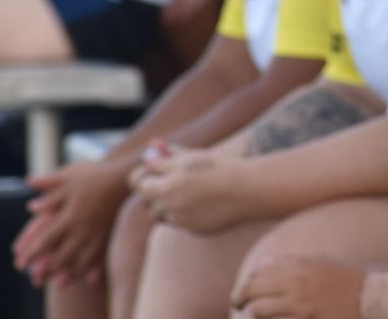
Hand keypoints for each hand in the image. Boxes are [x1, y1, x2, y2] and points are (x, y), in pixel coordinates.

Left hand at [11, 160, 130, 286]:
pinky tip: (88, 277)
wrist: (124, 178)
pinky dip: (90, 268)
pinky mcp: (109, 234)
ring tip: (58, 283)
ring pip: (80, 260)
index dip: (32, 252)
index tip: (20, 262)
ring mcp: (96, 234)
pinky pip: (98, 257)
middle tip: (35, 278)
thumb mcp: (69, 178)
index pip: (46, 239)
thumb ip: (48, 189)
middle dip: (47, 268)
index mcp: (69, 216)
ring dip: (68, 273)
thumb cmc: (96, 176)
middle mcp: (82, 229)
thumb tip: (30, 205)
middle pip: (61, 255)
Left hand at [133, 146, 253, 232]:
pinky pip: (182, 222)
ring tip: (189, 191)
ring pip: (164, 215)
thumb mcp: (190, 157)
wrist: (250, 190)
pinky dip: (187, 213)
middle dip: (154, 191)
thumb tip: (149, 157)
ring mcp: (183, 222)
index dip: (143, 173)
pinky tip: (206, 201)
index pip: (137, 183)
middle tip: (170, 179)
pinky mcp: (196, 230)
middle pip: (147, 202)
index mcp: (165, 188)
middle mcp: (170, 208)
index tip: (154, 168)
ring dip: (169, 205)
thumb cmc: (220, 168)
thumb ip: (165, 159)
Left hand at [231, 255, 363, 318]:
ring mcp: (299, 303)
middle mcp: (295, 281)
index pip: (258, 273)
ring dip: (253, 313)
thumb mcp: (318, 261)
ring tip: (255, 314)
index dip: (248, 283)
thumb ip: (290, 262)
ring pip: (258, 309)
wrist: (369, 296)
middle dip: (240, 298)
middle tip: (237, 304)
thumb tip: (261, 266)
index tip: (247, 292)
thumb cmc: (343, 279)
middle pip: (252, 289)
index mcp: (297, 264)